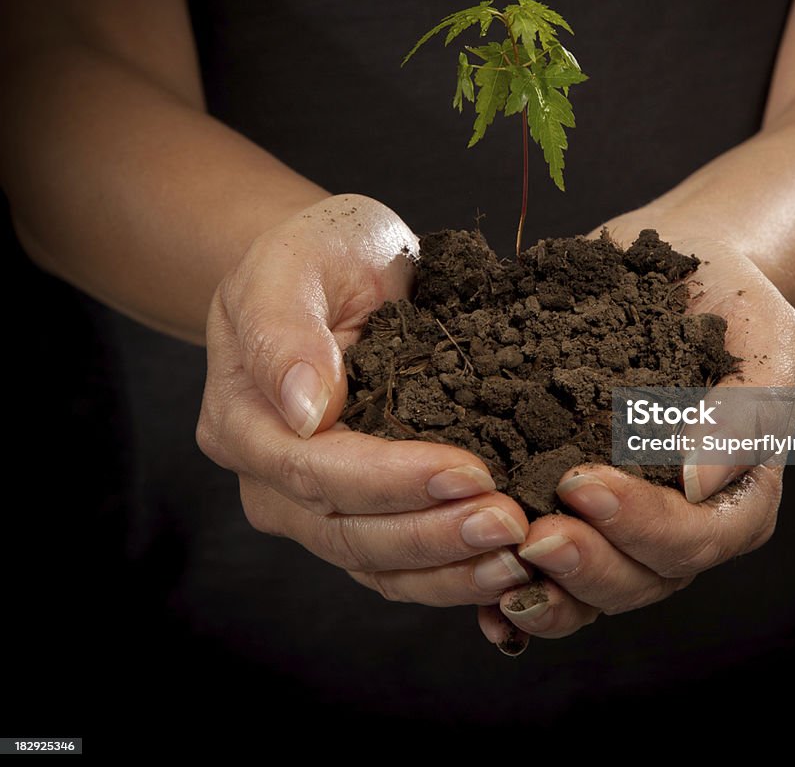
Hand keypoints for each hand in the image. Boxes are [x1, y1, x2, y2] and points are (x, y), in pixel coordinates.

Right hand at [197, 194, 530, 606]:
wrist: (336, 268)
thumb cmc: (316, 255)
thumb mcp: (294, 262)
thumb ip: (284, 330)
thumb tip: (304, 409)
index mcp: (244, 421)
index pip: (316, 469)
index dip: (392, 479)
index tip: (469, 471)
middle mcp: (270, 478)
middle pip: (347, 530)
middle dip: (432, 533)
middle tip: (510, 523)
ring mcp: (311, 504)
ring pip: (375, 561)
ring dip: (449, 566)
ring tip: (518, 553)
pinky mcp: (357, 511)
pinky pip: (397, 562)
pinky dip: (449, 572)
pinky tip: (504, 565)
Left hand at [478, 226, 794, 646]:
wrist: (690, 275)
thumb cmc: (739, 310)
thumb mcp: (764, 347)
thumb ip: (741, 415)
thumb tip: (695, 483)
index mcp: (735, 499)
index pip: (695, 537)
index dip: (641, 524)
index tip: (582, 484)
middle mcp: (681, 524)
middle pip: (639, 579)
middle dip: (585, 564)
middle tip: (533, 537)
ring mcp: (627, 524)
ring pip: (591, 587)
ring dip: (546, 587)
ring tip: (498, 565)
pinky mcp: (579, 510)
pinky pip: (552, 567)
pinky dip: (516, 588)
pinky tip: (480, 595)